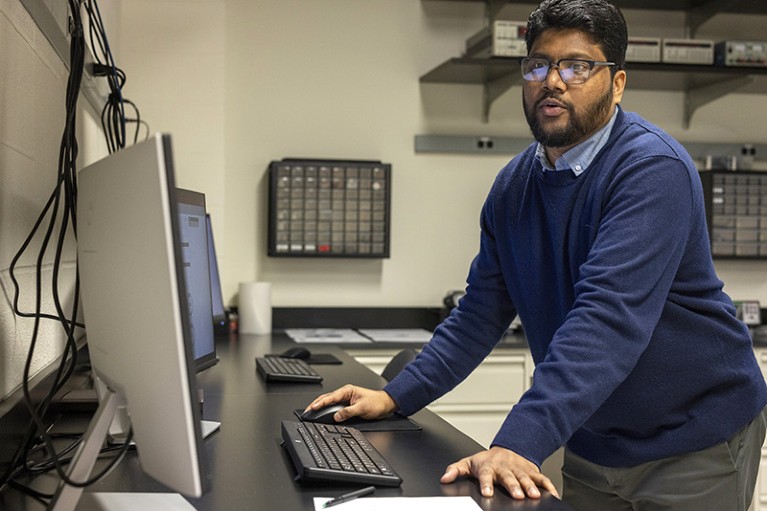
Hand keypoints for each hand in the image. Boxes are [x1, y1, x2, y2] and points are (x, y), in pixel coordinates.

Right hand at [305, 384, 397, 421]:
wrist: (385, 404)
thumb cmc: (376, 403)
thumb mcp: (362, 408)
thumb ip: (348, 412)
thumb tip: (336, 416)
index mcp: (347, 390)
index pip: (331, 397)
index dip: (321, 403)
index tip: (313, 407)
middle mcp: (345, 394)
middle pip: (327, 398)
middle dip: (316, 404)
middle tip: (307, 411)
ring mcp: (345, 399)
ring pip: (329, 402)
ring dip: (320, 406)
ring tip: (311, 412)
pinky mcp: (347, 405)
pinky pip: (334, 407)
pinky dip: (327, 410)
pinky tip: (322, 414)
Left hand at [440, 446, 558, 499]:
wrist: (506, 450)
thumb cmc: (486, 461)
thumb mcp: (468, 462)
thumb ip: (456, 470)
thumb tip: (444, 478)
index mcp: (488, 466)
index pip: (486, 474)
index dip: (486, 484)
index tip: (487, 493)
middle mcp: (504, 468)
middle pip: (509, 477)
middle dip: (513, 486)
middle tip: (517, 495)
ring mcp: (519, 469)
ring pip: (525, 477)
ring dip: (530, 486)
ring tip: (534, 496)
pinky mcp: (531, 471)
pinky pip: (541, 478)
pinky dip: (548, 485)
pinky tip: (553, 494)